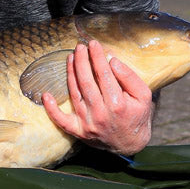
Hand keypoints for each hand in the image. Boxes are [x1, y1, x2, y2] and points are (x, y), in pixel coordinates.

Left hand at [42, 40, 152, 155]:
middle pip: (86, 81)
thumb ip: (130, 77)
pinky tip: (46, 95)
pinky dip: (51, 109)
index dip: (97, 57)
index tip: (93, 44)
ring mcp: (87, 123)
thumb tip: (112, 61)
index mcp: (117, 104)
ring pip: (74, 93)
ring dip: (70, 73)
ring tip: (71, 57)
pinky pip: (61, 120)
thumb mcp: (143, 96)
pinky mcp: (78, 131)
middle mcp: (100, 114)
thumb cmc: (137, 116)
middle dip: (81, 61)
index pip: (103, 74)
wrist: (130, 144)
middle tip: (80, 46)